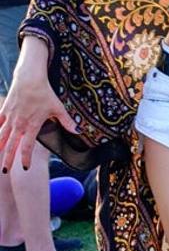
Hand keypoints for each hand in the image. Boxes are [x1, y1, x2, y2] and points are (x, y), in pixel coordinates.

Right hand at [0, 51, 76, 171]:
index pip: (27, 147)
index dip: (25, 158)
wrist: (29, 78)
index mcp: (32, 126)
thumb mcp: (58, 108)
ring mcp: (10, 117)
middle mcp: (19, 124)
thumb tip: (79, 131)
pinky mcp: (4, 110)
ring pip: (1, 136)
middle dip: (8, 159)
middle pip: (11, 145)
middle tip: (4, 171)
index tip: (25, 168)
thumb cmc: (45, 93)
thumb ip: (67, 122)